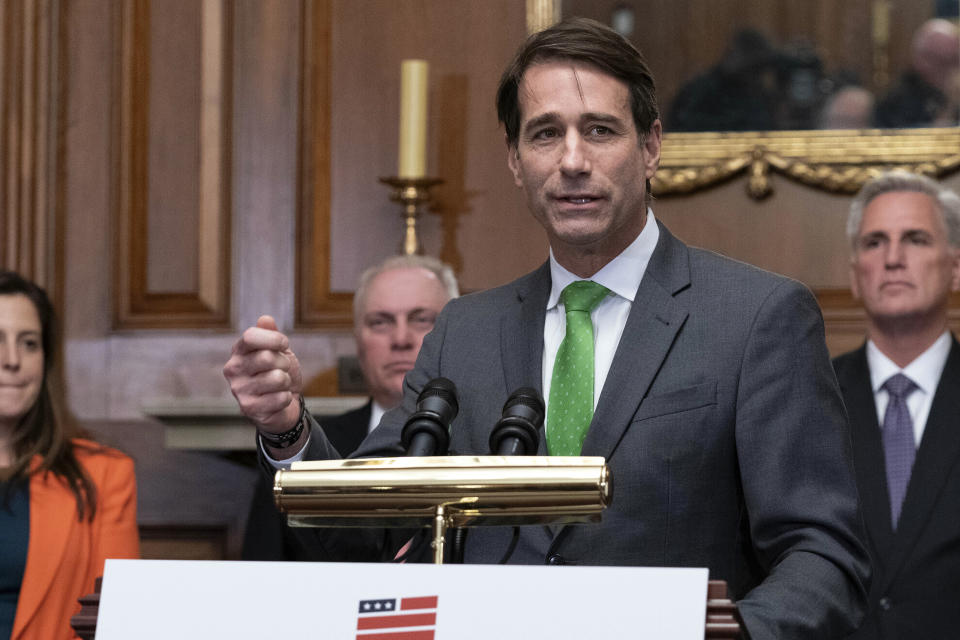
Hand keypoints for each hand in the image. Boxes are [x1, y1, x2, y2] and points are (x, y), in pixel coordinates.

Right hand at [223, 315, 302, 433]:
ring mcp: (238, 390)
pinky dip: (286, 398)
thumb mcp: (278, 350)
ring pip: (277, 378)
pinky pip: (281, 397)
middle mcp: (233, 369)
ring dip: (286, 382)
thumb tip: (265, 319)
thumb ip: (271, 334)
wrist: (283, 405)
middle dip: (284, 363)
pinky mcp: (248, 408)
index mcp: (238, 351)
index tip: (284, 344)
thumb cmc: (278, 373)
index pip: (250, 336)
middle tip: (282, 369)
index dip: (274, 339)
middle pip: (266, 357)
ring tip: (279, 386)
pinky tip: (277, 400)